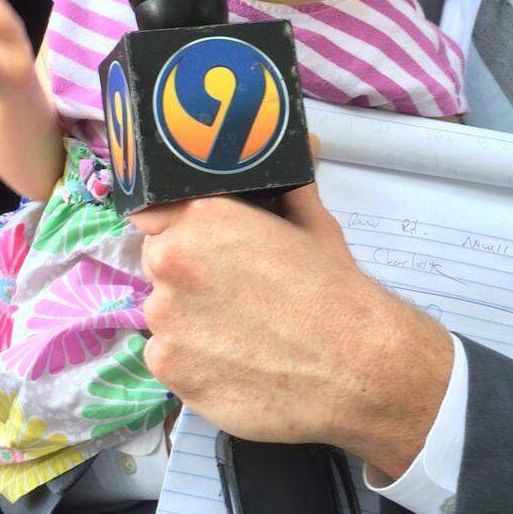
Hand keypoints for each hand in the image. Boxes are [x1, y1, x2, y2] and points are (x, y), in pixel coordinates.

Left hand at [133, 183, 452, 478]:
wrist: (357, 365)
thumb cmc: (335, 290)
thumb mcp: (312, 225)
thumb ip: (288, 184)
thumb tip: (304, 144)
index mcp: (203, 216)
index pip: (155, 212)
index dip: (177, 229)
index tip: (198, 247)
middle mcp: (172, 262)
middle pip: (158, 263)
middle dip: (185, 274)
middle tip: (232, 293)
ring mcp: (166, 320)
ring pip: (164, 315)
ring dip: (189, 321)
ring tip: (240, 334)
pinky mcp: (170, 370)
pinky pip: (170, 359)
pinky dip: (193, 362)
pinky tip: (235, 364)